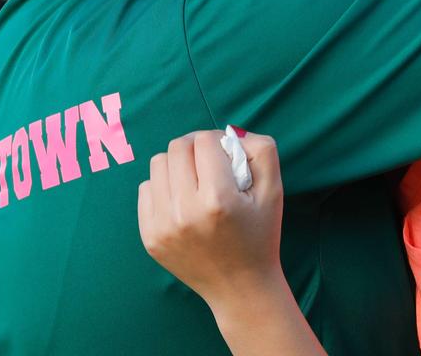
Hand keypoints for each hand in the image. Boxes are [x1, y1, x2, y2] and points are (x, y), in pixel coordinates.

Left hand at [137, 130, 283, 308]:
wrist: (241, 288)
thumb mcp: (274, 190)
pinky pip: (146, 189)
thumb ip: (261, 150)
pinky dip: (164, 187)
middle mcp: (185, 212)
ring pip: (158, 164)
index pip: (204, 140)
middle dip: (195, 148)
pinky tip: (182, 201)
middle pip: (177, 147)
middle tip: (209, 163)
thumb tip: (230, 133)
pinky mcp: (149, 237)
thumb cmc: (260, 234)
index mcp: (218, 199)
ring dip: (177, 164)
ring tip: (194, 180)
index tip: (227, 155)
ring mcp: (163, 226)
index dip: (218, 141)